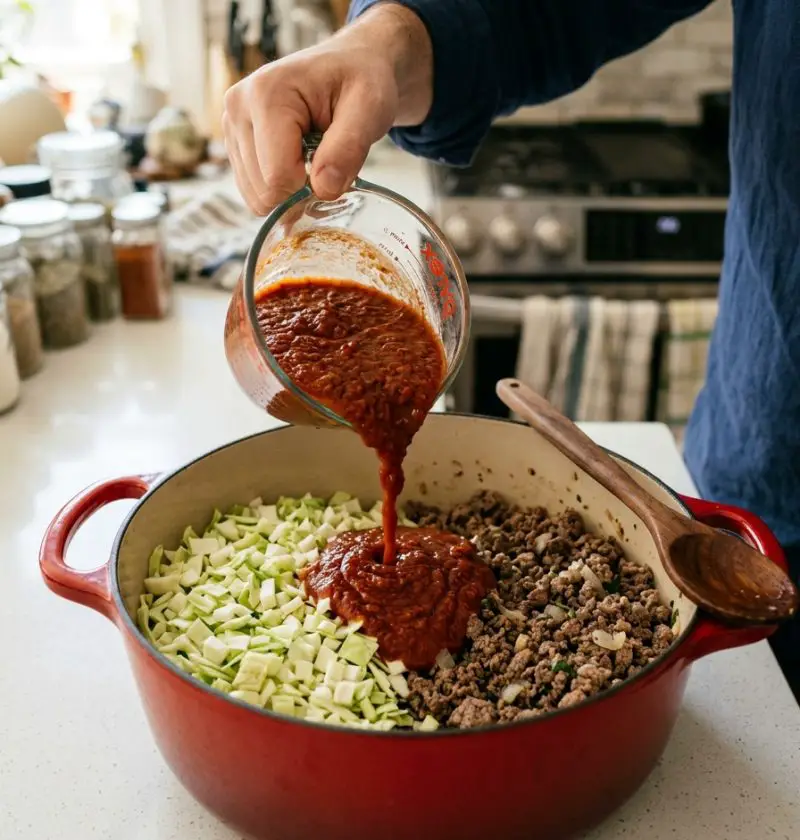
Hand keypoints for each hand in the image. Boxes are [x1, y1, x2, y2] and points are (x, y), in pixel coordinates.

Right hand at [222, 4, 432, 215]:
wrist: (351, 63)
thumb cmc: (361, 80)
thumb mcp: (369, 108)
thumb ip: (348, 149)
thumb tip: (323, 190)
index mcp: (266, 94)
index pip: (277, 176)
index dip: (312, 189)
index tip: (337, 170)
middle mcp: (238, 108)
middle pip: (264, 190)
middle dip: (301, 190)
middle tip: (327, 160)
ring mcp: (232, 125)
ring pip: (256, 196)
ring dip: (291, 189)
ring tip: (313, 155)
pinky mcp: (235, 141)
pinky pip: (254, 191)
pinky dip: (281, 187)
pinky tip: (299, 160)